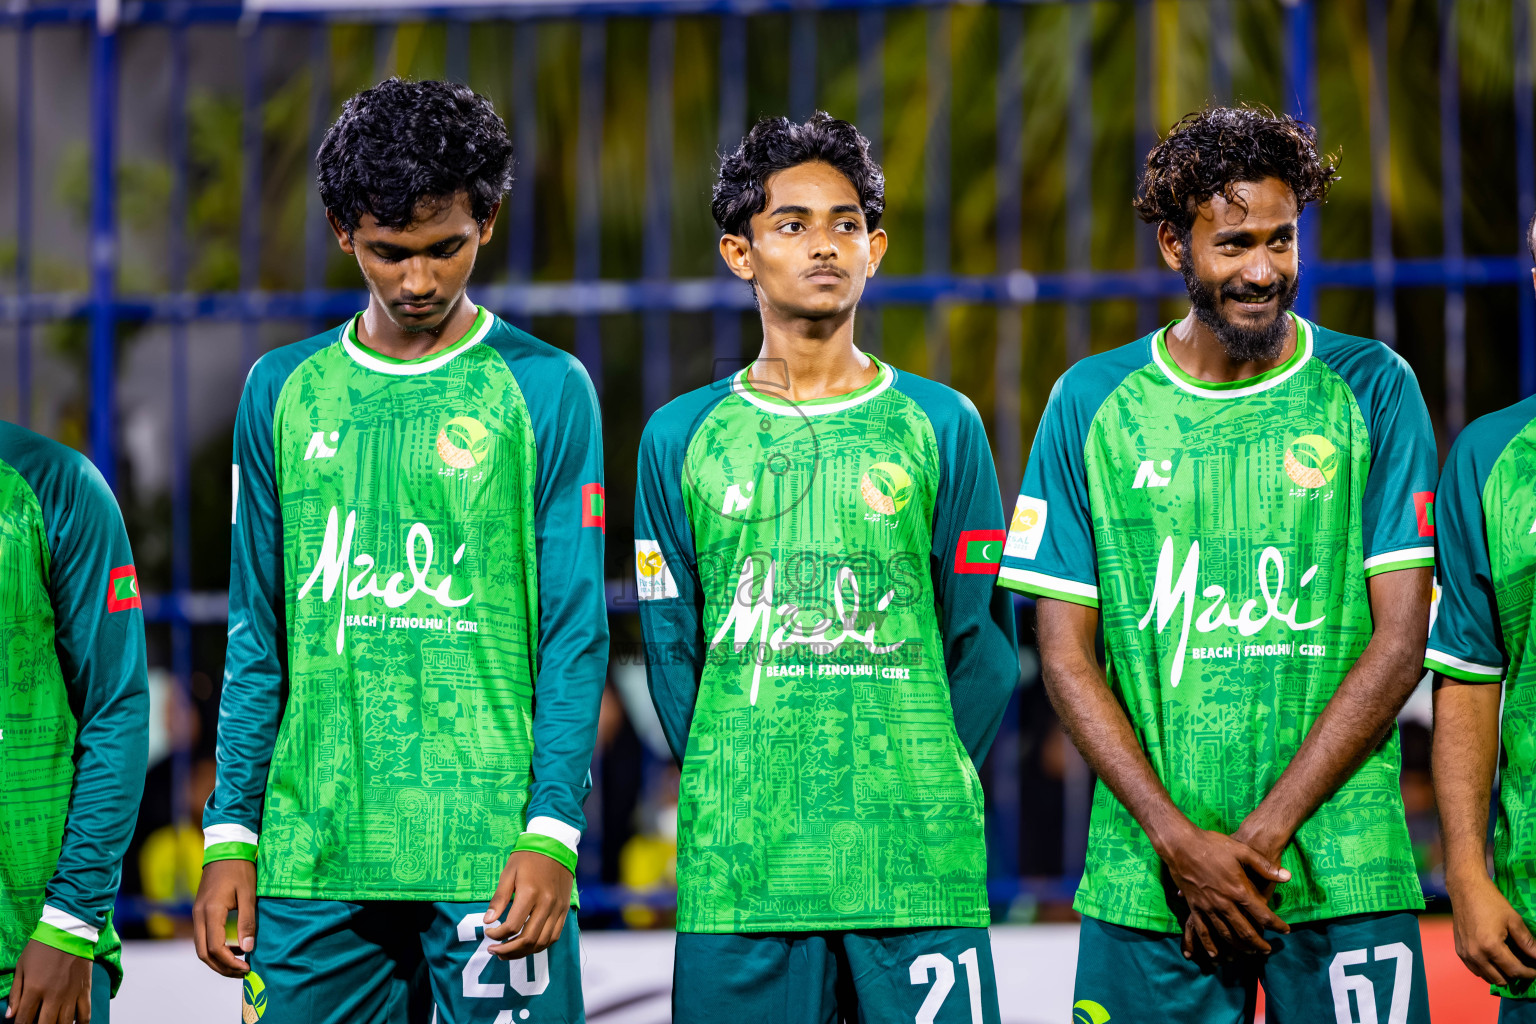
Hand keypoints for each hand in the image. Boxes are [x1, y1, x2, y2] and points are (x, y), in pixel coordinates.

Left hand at [6, 940, 92, 1023]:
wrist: (69, 930)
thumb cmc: (42, 947)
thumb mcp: (22, 966)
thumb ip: (15, 992)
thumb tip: (10, 1016)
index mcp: (34, 989)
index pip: (24, 1020)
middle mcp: (53, 995)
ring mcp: (71, 994)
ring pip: (64, 1023)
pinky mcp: (85, 989)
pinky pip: (85, 1014)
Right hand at [193, 859, 255, 976]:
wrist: (225, 848)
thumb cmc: (240, 869)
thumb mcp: (248, 894)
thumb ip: (247, 922)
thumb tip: (248, 949)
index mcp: (211, 912)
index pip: (215, 948)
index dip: (230, 963)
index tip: (247, 968)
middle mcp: (199, 916)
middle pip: (204, 953)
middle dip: (222, 967)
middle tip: (243, 972)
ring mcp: (197, 914)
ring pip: (201, 947)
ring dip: (218, 960)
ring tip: (240, 964)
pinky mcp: (200, 912)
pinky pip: (203, 938)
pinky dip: (215, 949)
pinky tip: (234, 949)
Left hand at [482, 850, 572, 960]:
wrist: (556, 845)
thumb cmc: (528, 857)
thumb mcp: (508, 873)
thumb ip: (499, 899)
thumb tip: (487, 921)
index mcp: (530, 893)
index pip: (512, 926)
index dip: (497, 935)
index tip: (487, 932)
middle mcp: (547, 904)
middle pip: (528, 939)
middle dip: (508, 950)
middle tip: (493, 951)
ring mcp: (558, 909)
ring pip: (542, 942)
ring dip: (523, 952)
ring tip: (507, 952)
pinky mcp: (564, 910)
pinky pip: (554, 936)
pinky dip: (539, 945)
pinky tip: (527, 945)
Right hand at [1159, 822, 1290, 958]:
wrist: (1180, 844)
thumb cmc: (1211, 845)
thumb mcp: (1241, 850)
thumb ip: (1264, 866)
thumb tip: (1287, 877)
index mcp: (1238, 890)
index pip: (1263, 915)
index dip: (1277, 925)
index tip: (1286, 930)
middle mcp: (1224, 903)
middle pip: (1246, 931)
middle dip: (1259, 944)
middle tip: (1268, 950)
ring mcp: (1208, 907)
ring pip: (1226, 934)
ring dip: (1240, 947)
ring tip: (1249, 952)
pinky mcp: (1194, 906)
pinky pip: (1202, 930)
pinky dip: (1209, 944)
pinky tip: (1215, 954)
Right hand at [1449, 874, 1535, 987]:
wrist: (1465, 889)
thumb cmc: (1490, 901)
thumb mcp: (1514, 920)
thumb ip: (1528, 942)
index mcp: (1491, 947)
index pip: (1514, 970)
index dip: (1529, 973)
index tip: (1535, 971)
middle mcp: (1476, 954)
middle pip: (1501, 979)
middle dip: (1515, 975)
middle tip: (1523, 966)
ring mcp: (1465, 953)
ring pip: (1487, 977)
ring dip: (1500, 974)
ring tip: (1509, 963)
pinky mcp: (1459, 951)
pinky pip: (1476, 970)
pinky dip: (1487, 969)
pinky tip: (1494, 960)